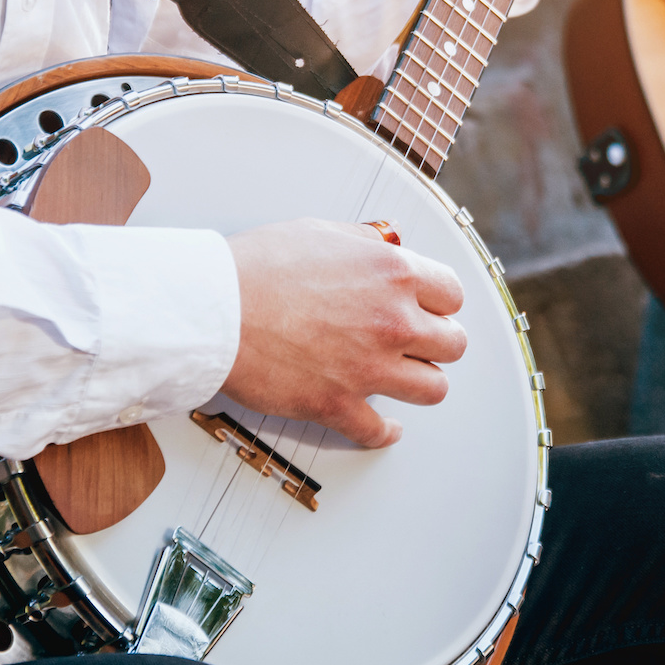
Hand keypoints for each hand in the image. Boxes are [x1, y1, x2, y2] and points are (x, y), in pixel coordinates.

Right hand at [222, 218, 466, 448]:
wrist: (212, 310)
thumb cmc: (253, 268)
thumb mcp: (316, 232)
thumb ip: (362, 241)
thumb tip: (386, 243)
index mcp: (391, 273)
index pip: (451, 294)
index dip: (439, 302)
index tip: (429, 309)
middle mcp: (391, 321)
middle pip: (452, 344)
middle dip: (436, 342)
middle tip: (417, 342)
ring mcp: (369, 368)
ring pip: (432, 389)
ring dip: (420, 383)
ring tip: (404, 378)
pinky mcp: (338, 404)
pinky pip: (378, 430)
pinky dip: (383, 432)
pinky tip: (384, 426)